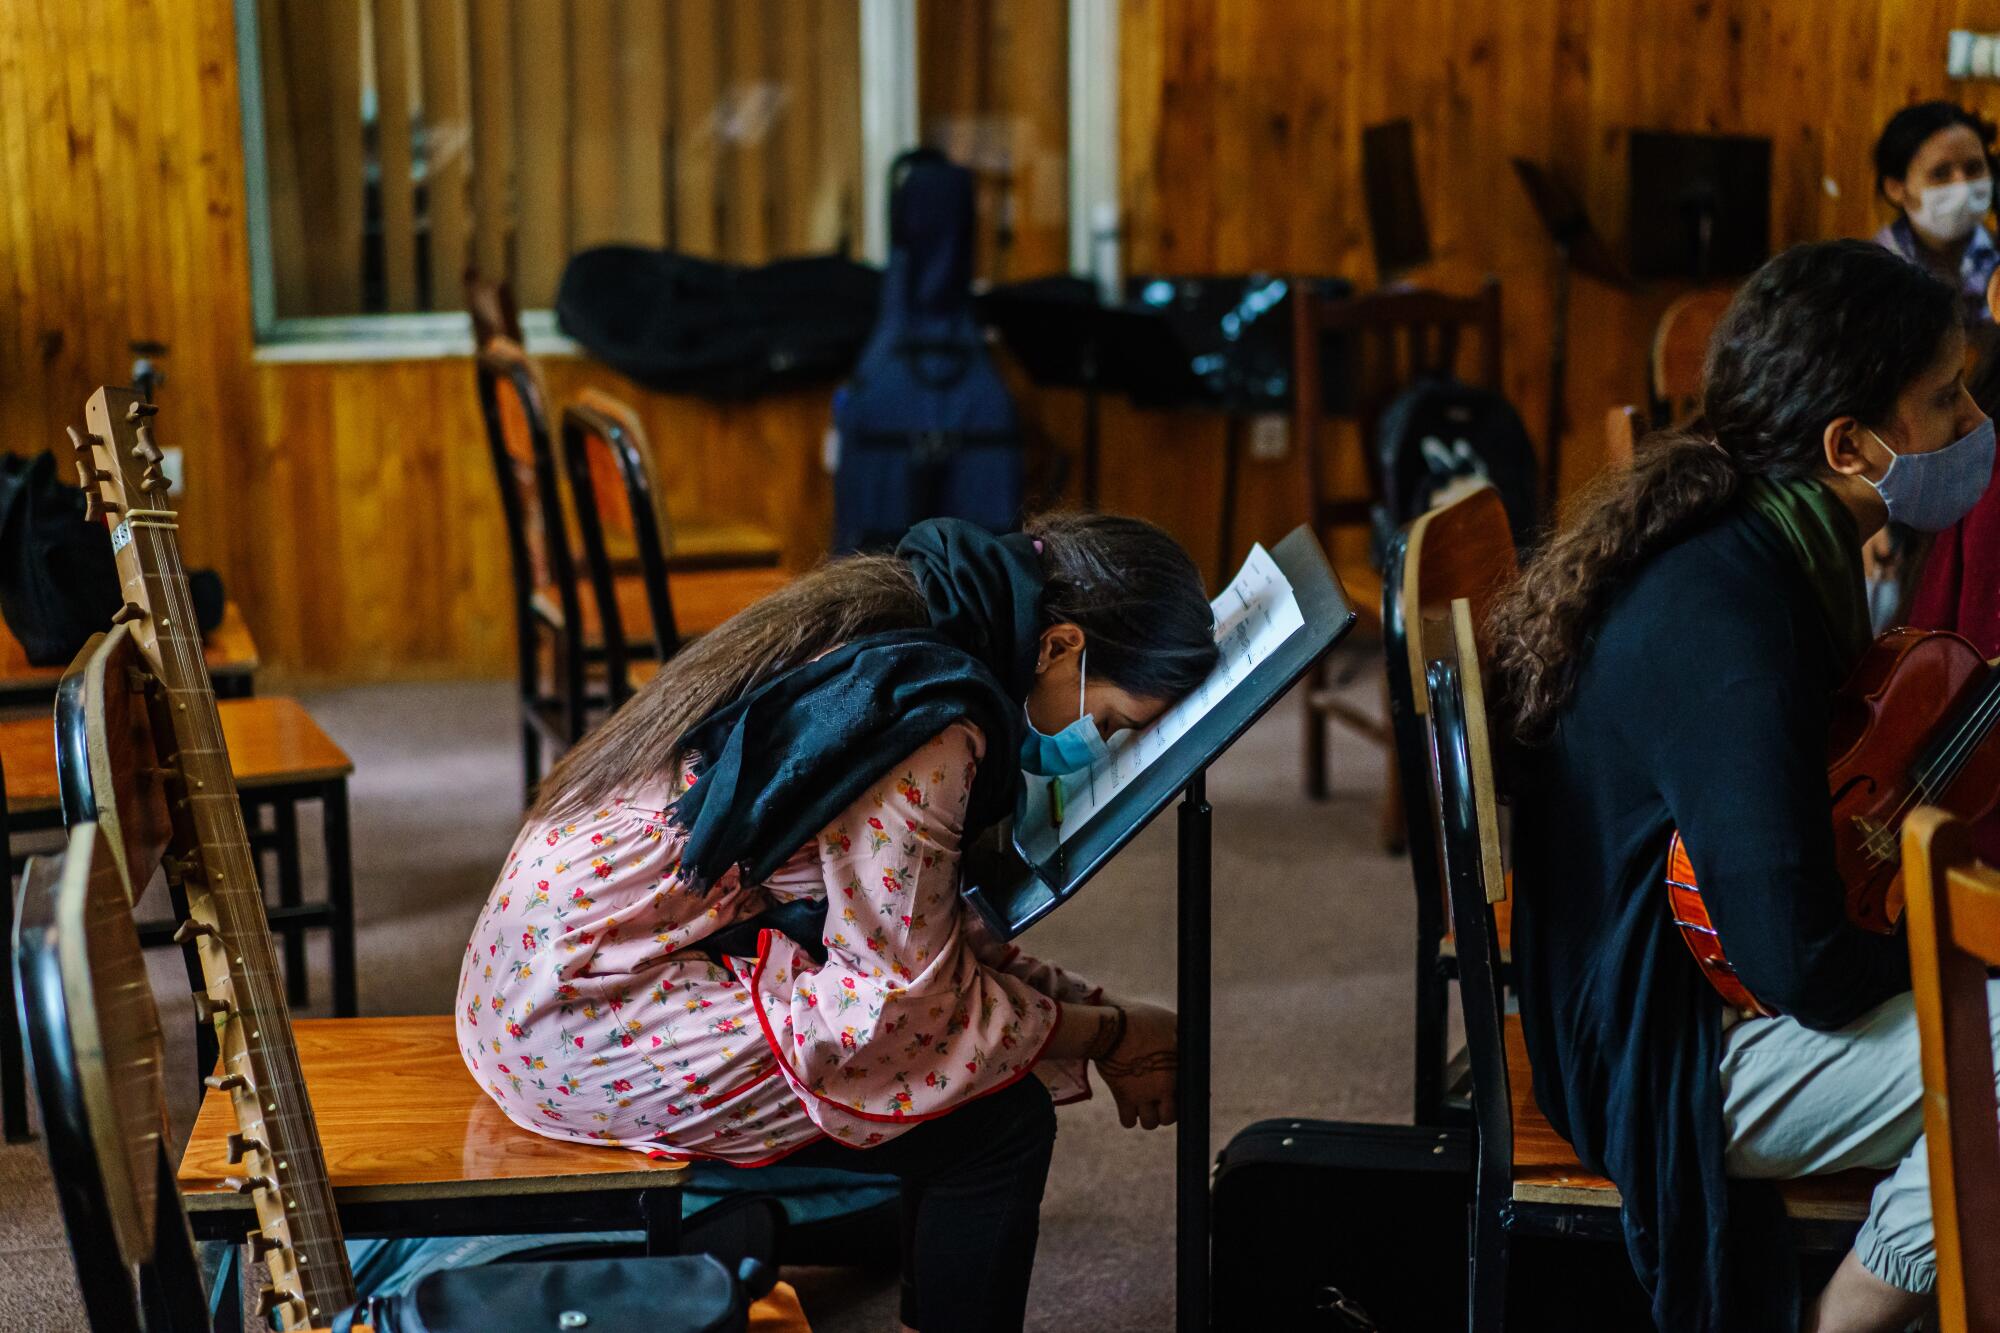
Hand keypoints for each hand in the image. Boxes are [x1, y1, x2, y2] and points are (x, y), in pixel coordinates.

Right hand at [1095, 1002, 1177, 1129]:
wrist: (1112, 1027)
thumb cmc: (1141, 1021)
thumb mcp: (1170, 1023)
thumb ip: (1182, 1038)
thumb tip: (1191, 1044)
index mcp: (1176, 1073)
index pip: (1188, 1099)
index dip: (1182, 1100)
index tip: (1175, 1095)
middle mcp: (1161, 1089)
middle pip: (1169, 1118)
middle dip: (1165, 1112)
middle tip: (1159, 1102)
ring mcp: (1141, 1096)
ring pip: (1149, 1123)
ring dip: (1148, 1116)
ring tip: (1144, 1104)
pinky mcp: (1122, 1097)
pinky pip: (1128, 1122)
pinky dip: (1129, 1118)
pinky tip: (1130, 1107)